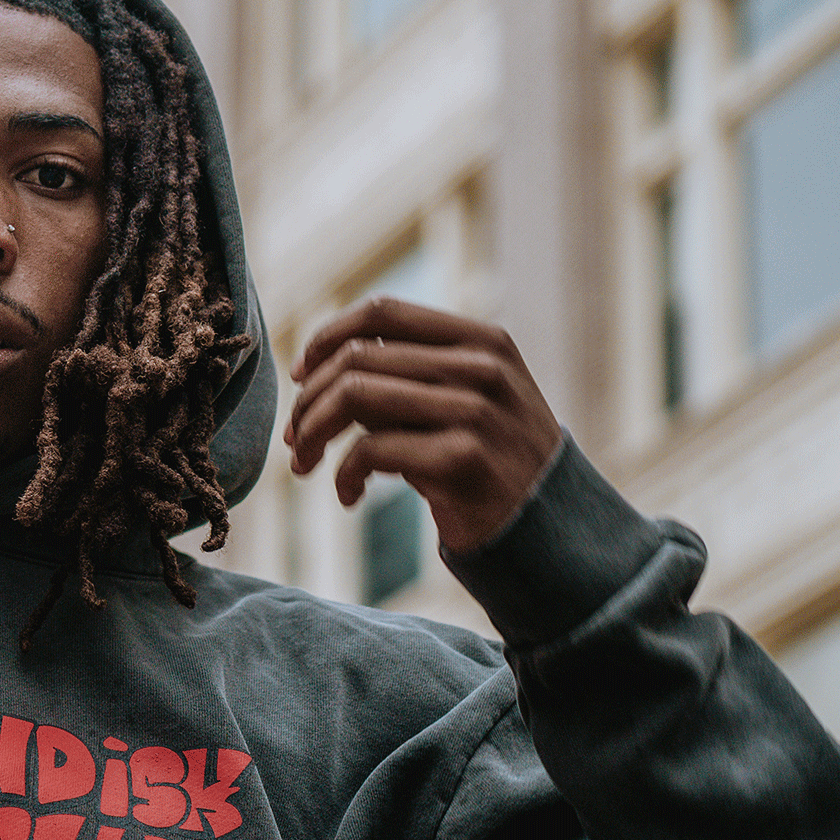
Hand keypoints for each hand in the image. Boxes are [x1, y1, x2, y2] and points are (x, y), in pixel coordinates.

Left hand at [282, 299, 561, 557]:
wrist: (543, 526)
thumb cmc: (486, 462)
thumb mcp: (460, 401)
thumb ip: (406, 377)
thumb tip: (314, 374)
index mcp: (479, 340)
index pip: (382, 312)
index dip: (327, 339)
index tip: (301, 376)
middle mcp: (480, 366)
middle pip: (356, 358)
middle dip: (308, 402)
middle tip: (296, 440)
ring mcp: (474, 410)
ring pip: (353, 396)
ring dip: (312, 434)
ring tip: (306, 466)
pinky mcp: (460, 458)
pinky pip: (368, 451)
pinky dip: (342, 477)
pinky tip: (349, 496)